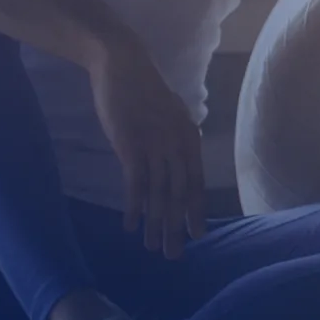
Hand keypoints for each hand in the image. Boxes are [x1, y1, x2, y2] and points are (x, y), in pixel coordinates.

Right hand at [87, 42, 205, 257]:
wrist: (122, 65)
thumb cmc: (142, 91)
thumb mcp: (166, 116)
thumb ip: (172, 140)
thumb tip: (172, 162)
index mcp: (189, 138)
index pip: (196, 183)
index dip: (195, 211)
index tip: (197, 235)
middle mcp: (178, 145)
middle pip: (180, 194)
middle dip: (177, 226)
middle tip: (175, 254)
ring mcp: (156, 146)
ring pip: (160, 194)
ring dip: (156, 224)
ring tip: (153, 247)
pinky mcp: (132, 146)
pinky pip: (137, 184)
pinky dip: (135, 207)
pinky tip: (132, 226)